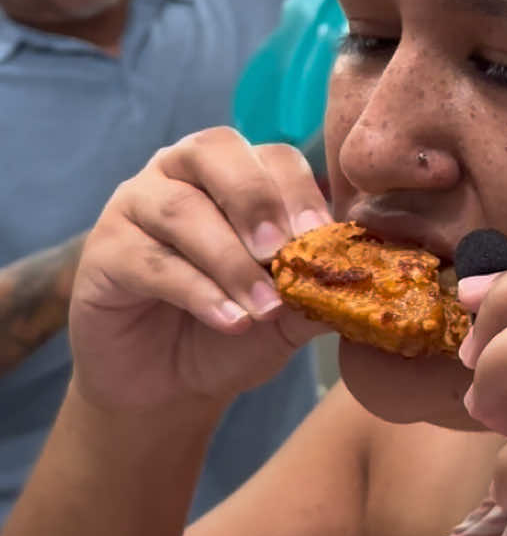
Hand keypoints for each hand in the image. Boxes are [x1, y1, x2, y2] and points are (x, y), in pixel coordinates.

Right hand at [69, 127, 336, 413]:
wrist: (168, 383)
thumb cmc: (234, 329)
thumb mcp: (289, 314)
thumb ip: (322, 291)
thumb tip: (374, 280)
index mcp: (236, 173)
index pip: (272, 156)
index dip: (299, 191)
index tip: (324, 238)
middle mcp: (181, 172)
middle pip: (216, 152)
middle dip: (256, 200)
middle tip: (283, 251)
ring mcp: (136, 205)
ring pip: (181, 208)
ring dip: (229, 259)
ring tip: (264, 306)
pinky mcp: (104, 251)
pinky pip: (149, 259)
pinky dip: (196, 291)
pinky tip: (229, 322)